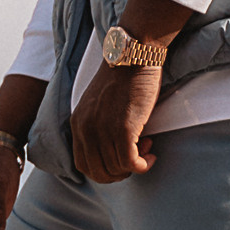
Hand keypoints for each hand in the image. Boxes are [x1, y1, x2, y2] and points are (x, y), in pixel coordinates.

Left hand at [70, 56, 163, 184]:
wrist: (133, 56)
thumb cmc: (123, 78)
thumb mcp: (99, 105)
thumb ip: (97, 127)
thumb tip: (112, 154)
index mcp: (78, 123)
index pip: (83, 165)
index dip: (104, 171)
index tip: (120, 161)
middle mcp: (86, 129)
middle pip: (99, 172)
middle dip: (120, 173)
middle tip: (136, 158)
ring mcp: (103, 130)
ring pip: (117, 169)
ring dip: (135, 164)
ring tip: (146, 148)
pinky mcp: (123, 128)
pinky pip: (131, 162)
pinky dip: (143, 165)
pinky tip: (151, 154)